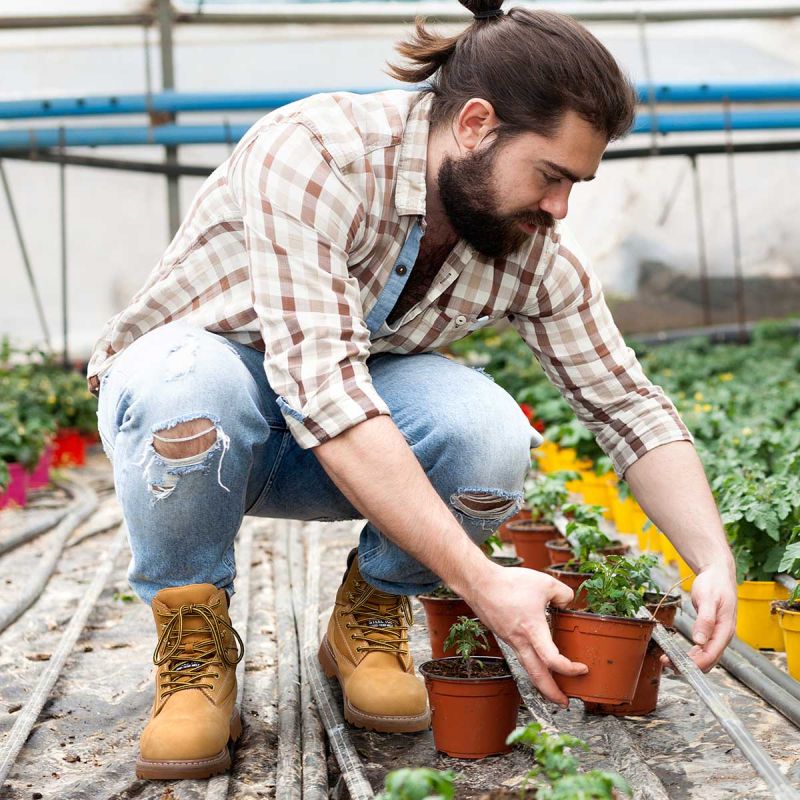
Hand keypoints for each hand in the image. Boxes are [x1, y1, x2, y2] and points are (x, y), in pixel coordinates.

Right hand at [459, 564, 587, 706]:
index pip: (552, 661)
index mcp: (532, 630)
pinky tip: (536, 656)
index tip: (582, 669)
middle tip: (563, 702)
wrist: (478, 583)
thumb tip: (568, 602)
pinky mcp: (503, 635)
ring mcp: (510, 640)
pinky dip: (531, 663)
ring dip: (541, 680)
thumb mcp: (545, 583)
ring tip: (552, 686)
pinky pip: (519, 655)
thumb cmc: (509, 583)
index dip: (569, 669)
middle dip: (551, 693)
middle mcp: (520, 641)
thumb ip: (564, 593)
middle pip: (536, 677)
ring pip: (527, 667)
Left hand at [661, 562, 736, 671]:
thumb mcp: (708, 599)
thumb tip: (700, 641)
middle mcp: (723, 635)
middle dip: (689, 666)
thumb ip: (705, 620)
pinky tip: (679, 655)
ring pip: (705, 656)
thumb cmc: (714, 584)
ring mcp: (718, 635)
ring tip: (668, 661)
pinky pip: (703, 649)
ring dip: (689, 662)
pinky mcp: (712, 632)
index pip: (712, 654)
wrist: (718, 574)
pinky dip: (691, 655)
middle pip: (708, 660)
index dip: (696, 664)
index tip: (678, 666)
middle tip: (667, 664)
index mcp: (725, 629)